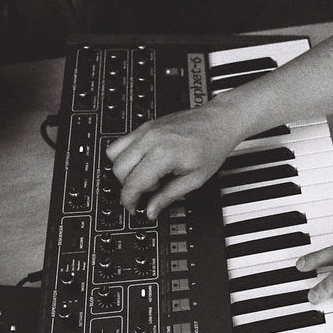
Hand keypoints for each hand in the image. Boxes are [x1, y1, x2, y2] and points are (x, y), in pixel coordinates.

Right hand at [106, 102, 242, 218]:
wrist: (219, 121)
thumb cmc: (212, 146)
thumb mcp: (195, 180)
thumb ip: (169, 196)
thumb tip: (151, 211)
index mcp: (162, 154)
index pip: (132, 183)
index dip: (130, 201)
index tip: (135, 208)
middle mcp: (149, 139)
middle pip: (118, 169)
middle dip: (128, 186)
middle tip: (149, 191)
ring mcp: (145, 130)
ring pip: (114, 153)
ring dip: (125, 170)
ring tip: (149, 174)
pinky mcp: (145, 125)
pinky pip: (122, 142)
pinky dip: (127, 156)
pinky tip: (147, 162)